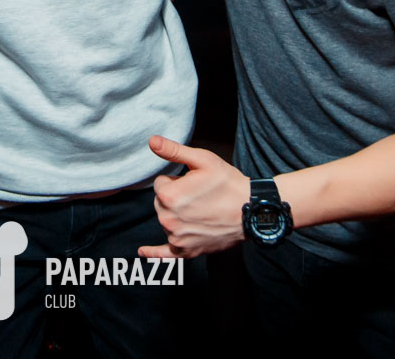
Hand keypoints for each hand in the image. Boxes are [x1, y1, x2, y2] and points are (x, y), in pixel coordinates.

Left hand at [139, 135, 249, 258]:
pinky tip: (143, 251)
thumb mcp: (203, 160)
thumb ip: (174, 151)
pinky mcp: (186, 250)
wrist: (251, 210)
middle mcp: (169, 219)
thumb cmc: (228, 183)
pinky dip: (154, 253)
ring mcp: (176, 237)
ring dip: (176, 215)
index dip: (177, 180)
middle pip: (160, 202)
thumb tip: (152, 141)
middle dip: (174, 197)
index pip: (161, 183)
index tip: (194, 183)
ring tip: (201, 211)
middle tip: (199, 196)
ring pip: (166, 220)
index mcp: (169, 196)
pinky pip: (165, 253)